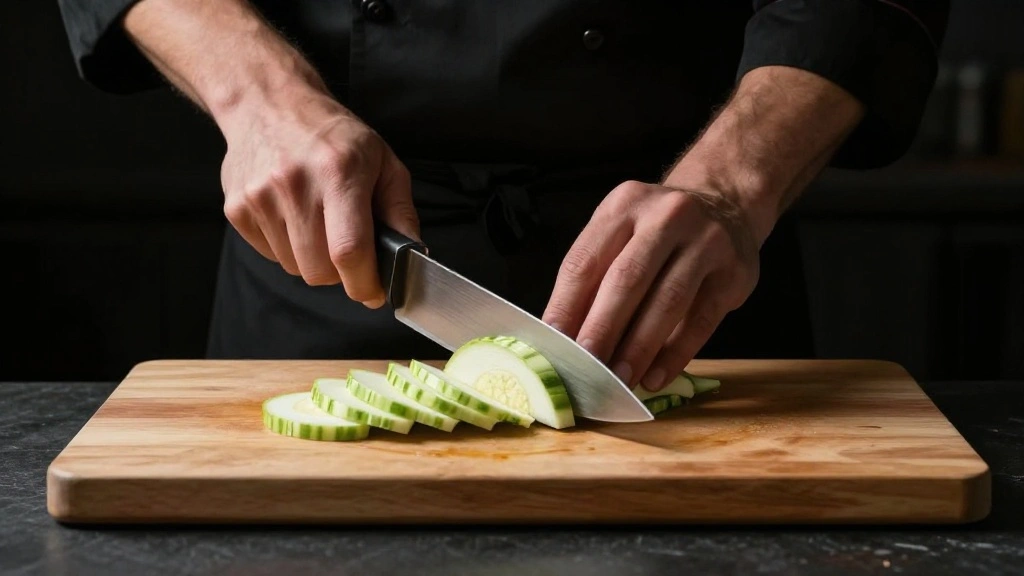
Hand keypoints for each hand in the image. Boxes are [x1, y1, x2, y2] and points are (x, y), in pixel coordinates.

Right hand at [219, 91, 418, 307]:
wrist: (269, 103)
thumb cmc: (333, 135)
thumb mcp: (382, 161)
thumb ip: (400, 212)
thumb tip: (411, 258)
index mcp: (339, 172)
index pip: (349, 250)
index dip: (364, 283)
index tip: (374, 293)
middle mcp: (295, 184)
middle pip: (320, 271)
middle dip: (340, 272)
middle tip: (347, 246)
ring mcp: (260, 198)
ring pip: (295, 268)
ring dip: (312, 258)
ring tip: (317, 219)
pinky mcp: (237, 209)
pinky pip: (271, 255)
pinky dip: (287, 247)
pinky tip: (292, 214)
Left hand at [542, 180, 760, 391]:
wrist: (726, 203)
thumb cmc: (658, 232)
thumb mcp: (622, 233)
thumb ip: (594, 276)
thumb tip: (563, 336)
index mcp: (624, 205)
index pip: (585, 261)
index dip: (565, 306)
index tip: (554, 344)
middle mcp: (666, 216)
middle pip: (626, 279)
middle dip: (602, 329)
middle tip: (586, 367)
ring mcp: (706, 241)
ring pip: (667, 301)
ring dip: (639, 347)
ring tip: (620, 379)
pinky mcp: (735, 272)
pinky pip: (702, 320)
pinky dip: (676, 354)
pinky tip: (655, 377)